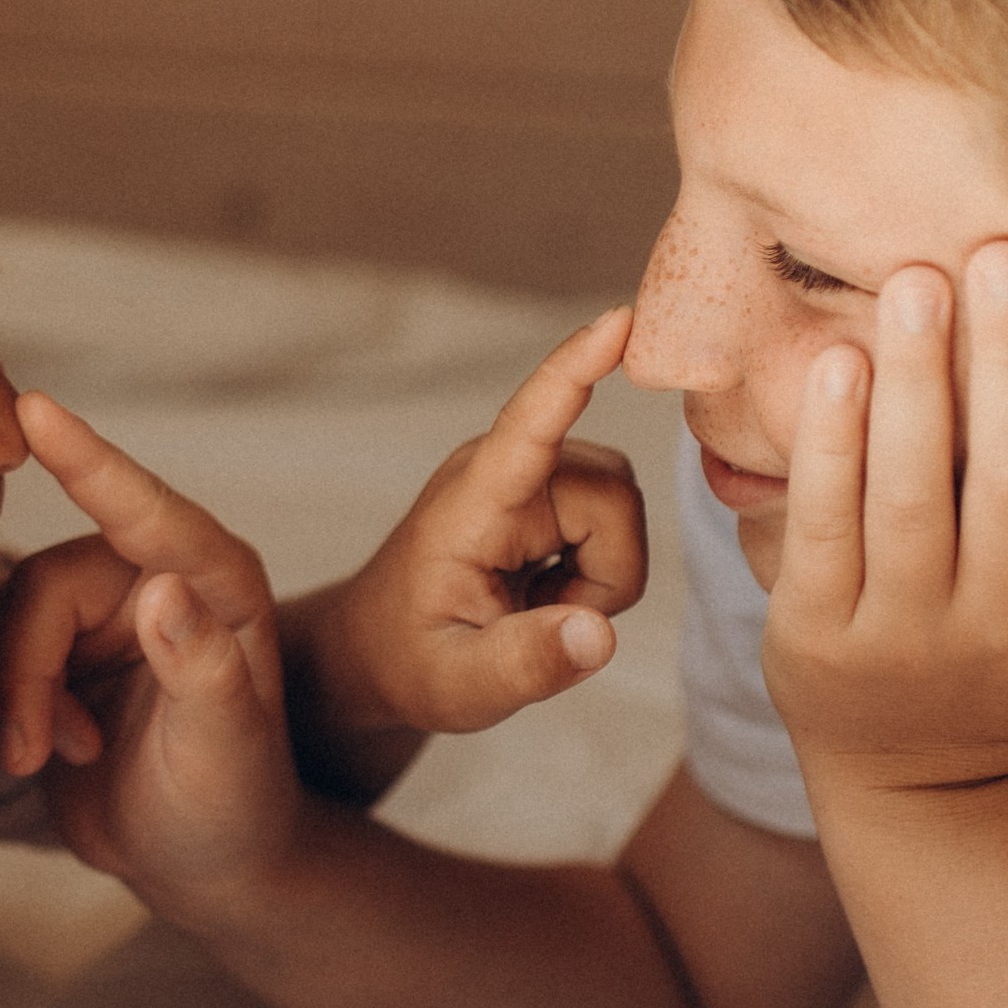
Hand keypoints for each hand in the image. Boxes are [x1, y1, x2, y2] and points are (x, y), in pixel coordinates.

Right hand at [0, 393, 300, 895]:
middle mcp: (157, 579)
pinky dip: (2, 704)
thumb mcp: (225, 747)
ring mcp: (104, 614)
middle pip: (47, 582)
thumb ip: (202, 670)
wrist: (201, 866)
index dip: (87, 459)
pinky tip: (39, 755)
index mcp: (215, 582)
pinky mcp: (57, 651)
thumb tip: (162, 589)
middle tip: (37, 752)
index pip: (144, 510)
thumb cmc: (232, 807)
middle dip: (27, 668)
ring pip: (8, 616)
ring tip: (45, 759)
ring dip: (14, 694)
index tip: (31, 406)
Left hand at [311, 307, 645, 738]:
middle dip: (607, 570)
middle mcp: (502, 471)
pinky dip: (599, 570)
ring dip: (603, 572)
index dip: (575, 371)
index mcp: (471, 504)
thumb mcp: (460, 687)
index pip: (530, 425)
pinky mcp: (547, 487)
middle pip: (613, 492)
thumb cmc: (411, 662)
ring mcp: (527, 475)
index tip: (617, 320)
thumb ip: (526, 664)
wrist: (383, 650)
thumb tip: (600, 634)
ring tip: (539, 608)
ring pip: (623, 506)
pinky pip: (616, 516)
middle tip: (547, 621)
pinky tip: (546, 593)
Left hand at [760, 243, 1007, 794]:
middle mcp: (1003, 625)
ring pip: (915, 496)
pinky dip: (831, 442)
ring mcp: (905, 633)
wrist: (919, 775)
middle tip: (1005, 253)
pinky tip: (841, 361)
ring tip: (920, 284)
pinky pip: (828, 524)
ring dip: (918, 383)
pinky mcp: (816, 633)